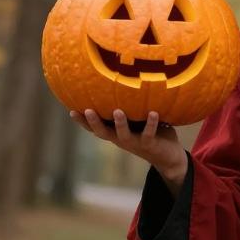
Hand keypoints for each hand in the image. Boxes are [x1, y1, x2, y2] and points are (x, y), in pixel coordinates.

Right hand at [70, 109, 185, 192]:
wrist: (169, 157)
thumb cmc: (150, 133)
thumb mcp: (137, 121)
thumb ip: (129, 107)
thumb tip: (120, 82)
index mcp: (115, 133)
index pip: (95, 128)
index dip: (82, 122)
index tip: (70, 111)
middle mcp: (121, 139)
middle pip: (103, 133)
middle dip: (94, 123)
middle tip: (87, 110)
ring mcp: (135, 143)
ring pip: (123, 135)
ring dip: (120, 123)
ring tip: (118, 111)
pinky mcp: (150, 145)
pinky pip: (148, 134)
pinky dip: (151, 123)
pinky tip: (153, 112)